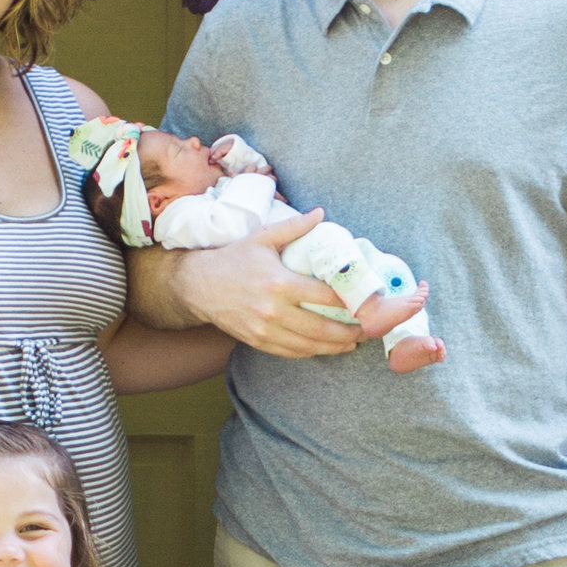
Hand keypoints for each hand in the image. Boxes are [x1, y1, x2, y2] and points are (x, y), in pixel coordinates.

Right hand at [178, 206, 428, 359]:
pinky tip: (327, 348)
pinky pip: (291, 352)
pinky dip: (312, 352)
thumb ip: (294, 227)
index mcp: (279, 283)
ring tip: (355, 342)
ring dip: (335, 346)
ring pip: (309, 345)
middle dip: (350, 331)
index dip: (351, 302)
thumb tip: (321, 213)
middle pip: (322, 327)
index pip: (325, 296)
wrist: (197, 285)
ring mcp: (265, 330)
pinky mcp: (257, 341)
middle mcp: (274, 310)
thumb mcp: (262, 237)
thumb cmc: (232, 258)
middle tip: (369, 329)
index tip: (369, 303)